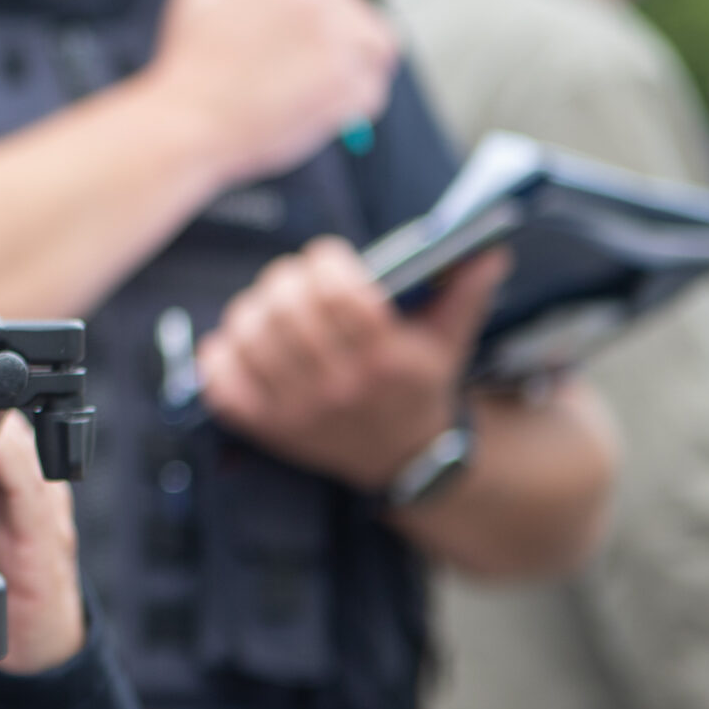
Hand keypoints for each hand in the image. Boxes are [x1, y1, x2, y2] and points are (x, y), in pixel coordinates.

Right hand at [146, 0, 397, 189]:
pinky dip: (358, 102)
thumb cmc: (189, 63)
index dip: (325, 11)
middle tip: (321, 66)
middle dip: (347, 38)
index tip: (306, 38)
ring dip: (363, 64)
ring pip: (378, 49)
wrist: (190, 122)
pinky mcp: (349, 92)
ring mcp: (342, 50)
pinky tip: (331, 109)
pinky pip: (373, 92)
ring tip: (335, 82)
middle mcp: (326, 9)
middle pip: (361, 16)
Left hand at [197, 238, 506, 492]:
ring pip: (250, 339)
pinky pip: (222, 385)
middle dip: (284, 279)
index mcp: (386, 359)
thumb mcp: (451, 340)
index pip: (340, 294)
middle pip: (288, 310)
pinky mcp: (269, 429)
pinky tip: (235, 343)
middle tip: (291, 276)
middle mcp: (341, 387)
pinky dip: (219, 356)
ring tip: (265, 305)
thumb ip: (467, 291)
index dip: (324, 261)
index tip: (325, 256)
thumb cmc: (420, 386)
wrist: (405, 459)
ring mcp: (300, 411)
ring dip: (250, 310)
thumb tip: (489, 249)